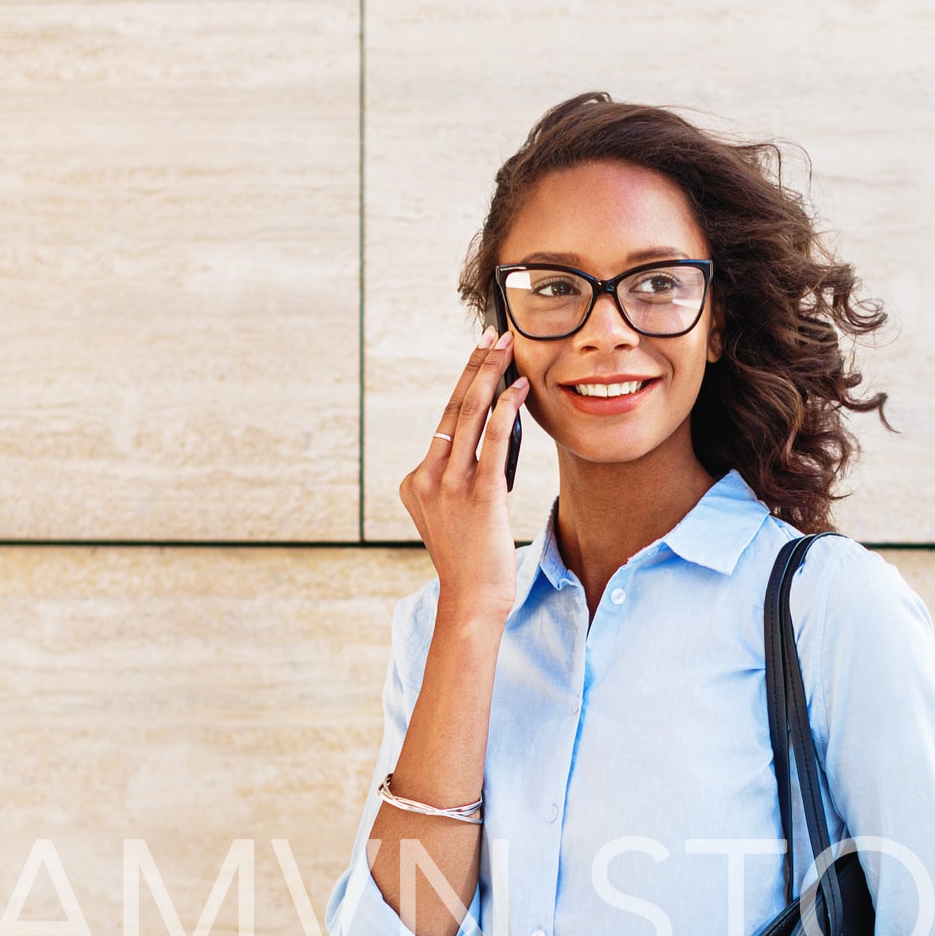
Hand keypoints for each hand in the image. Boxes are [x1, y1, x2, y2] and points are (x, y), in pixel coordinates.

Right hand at [398, 330, 530, 627]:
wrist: (472, 600)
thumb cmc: (472, 562)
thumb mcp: (456, 515)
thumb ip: (462, 481)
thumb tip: (493, 442)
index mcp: (416, 481)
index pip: (444, 423)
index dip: (464, 384)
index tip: (480, 355)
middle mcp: (428, 478)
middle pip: (453, 409)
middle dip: (476, 367)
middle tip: (494, 335)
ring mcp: (450, 486)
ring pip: (469, 417)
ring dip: (490, 377)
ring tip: (507, 348)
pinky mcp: (479, 495)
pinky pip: (492, 442)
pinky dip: (505, 411)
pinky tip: (518, 389)